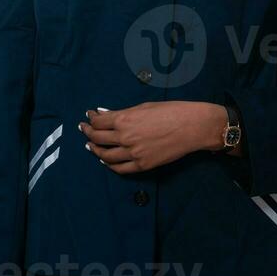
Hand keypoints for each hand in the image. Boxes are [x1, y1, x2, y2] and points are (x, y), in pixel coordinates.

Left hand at [80, 101, 227, 174]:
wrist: (191, 127)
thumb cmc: (169, 111)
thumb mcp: (142, 107)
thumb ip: (121, 113)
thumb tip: (103, 114)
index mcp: (123, 120)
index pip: (98, 122)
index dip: (90, 119)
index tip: (88, 116)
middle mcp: (124, 137)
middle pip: (97, 138)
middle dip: (88, 133)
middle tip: (84, 130)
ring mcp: (133, 153)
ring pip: (105, 156)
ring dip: (95, 150)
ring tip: (91, 146)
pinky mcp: (143, 165)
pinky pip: (120, 168)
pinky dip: (110, 165)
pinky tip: (105, 161)